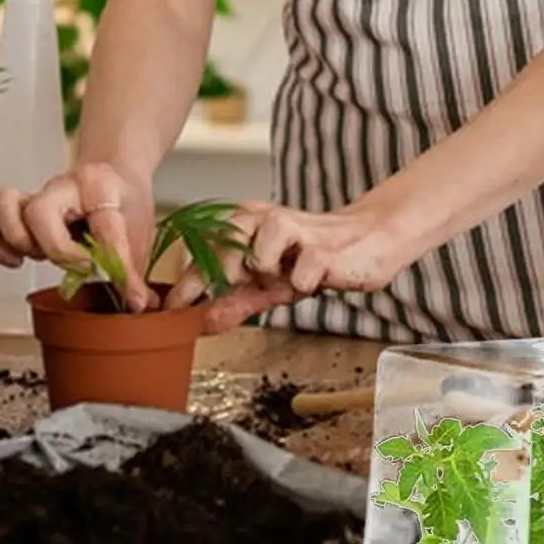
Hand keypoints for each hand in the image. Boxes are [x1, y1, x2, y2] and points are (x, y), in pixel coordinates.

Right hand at [0, 163, 156, 310]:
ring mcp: (36, 197)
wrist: (113, 175)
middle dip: (57, 248)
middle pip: (39, 211)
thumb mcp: (140, 231)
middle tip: (81, 266)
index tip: (133, 296)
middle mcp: (63, 187)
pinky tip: (16, 260)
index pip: (106, 228)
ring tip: (38, 256)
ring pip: (4, 205)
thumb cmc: (122, 201)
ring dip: (18, 240)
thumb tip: (139, 305)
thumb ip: (135, 268)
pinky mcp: (17, 213)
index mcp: (101, 186)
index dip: (120, 270)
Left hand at [172, 200, 407, 332]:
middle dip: (216, 275)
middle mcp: (267, 220)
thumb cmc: (317, 259)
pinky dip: (302, 284)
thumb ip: (237, 301)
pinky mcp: (324, 248)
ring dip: (265, 273)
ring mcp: (296, 230)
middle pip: (225, 243)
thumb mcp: (271, 284)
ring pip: (259, 253)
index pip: (208, 250)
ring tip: (284, 277)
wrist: (372, 241)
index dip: (188, 281)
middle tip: (221, 295)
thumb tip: (203, 323)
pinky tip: (313, 280)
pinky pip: (300, 274)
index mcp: (249, 225)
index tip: (171, 309)